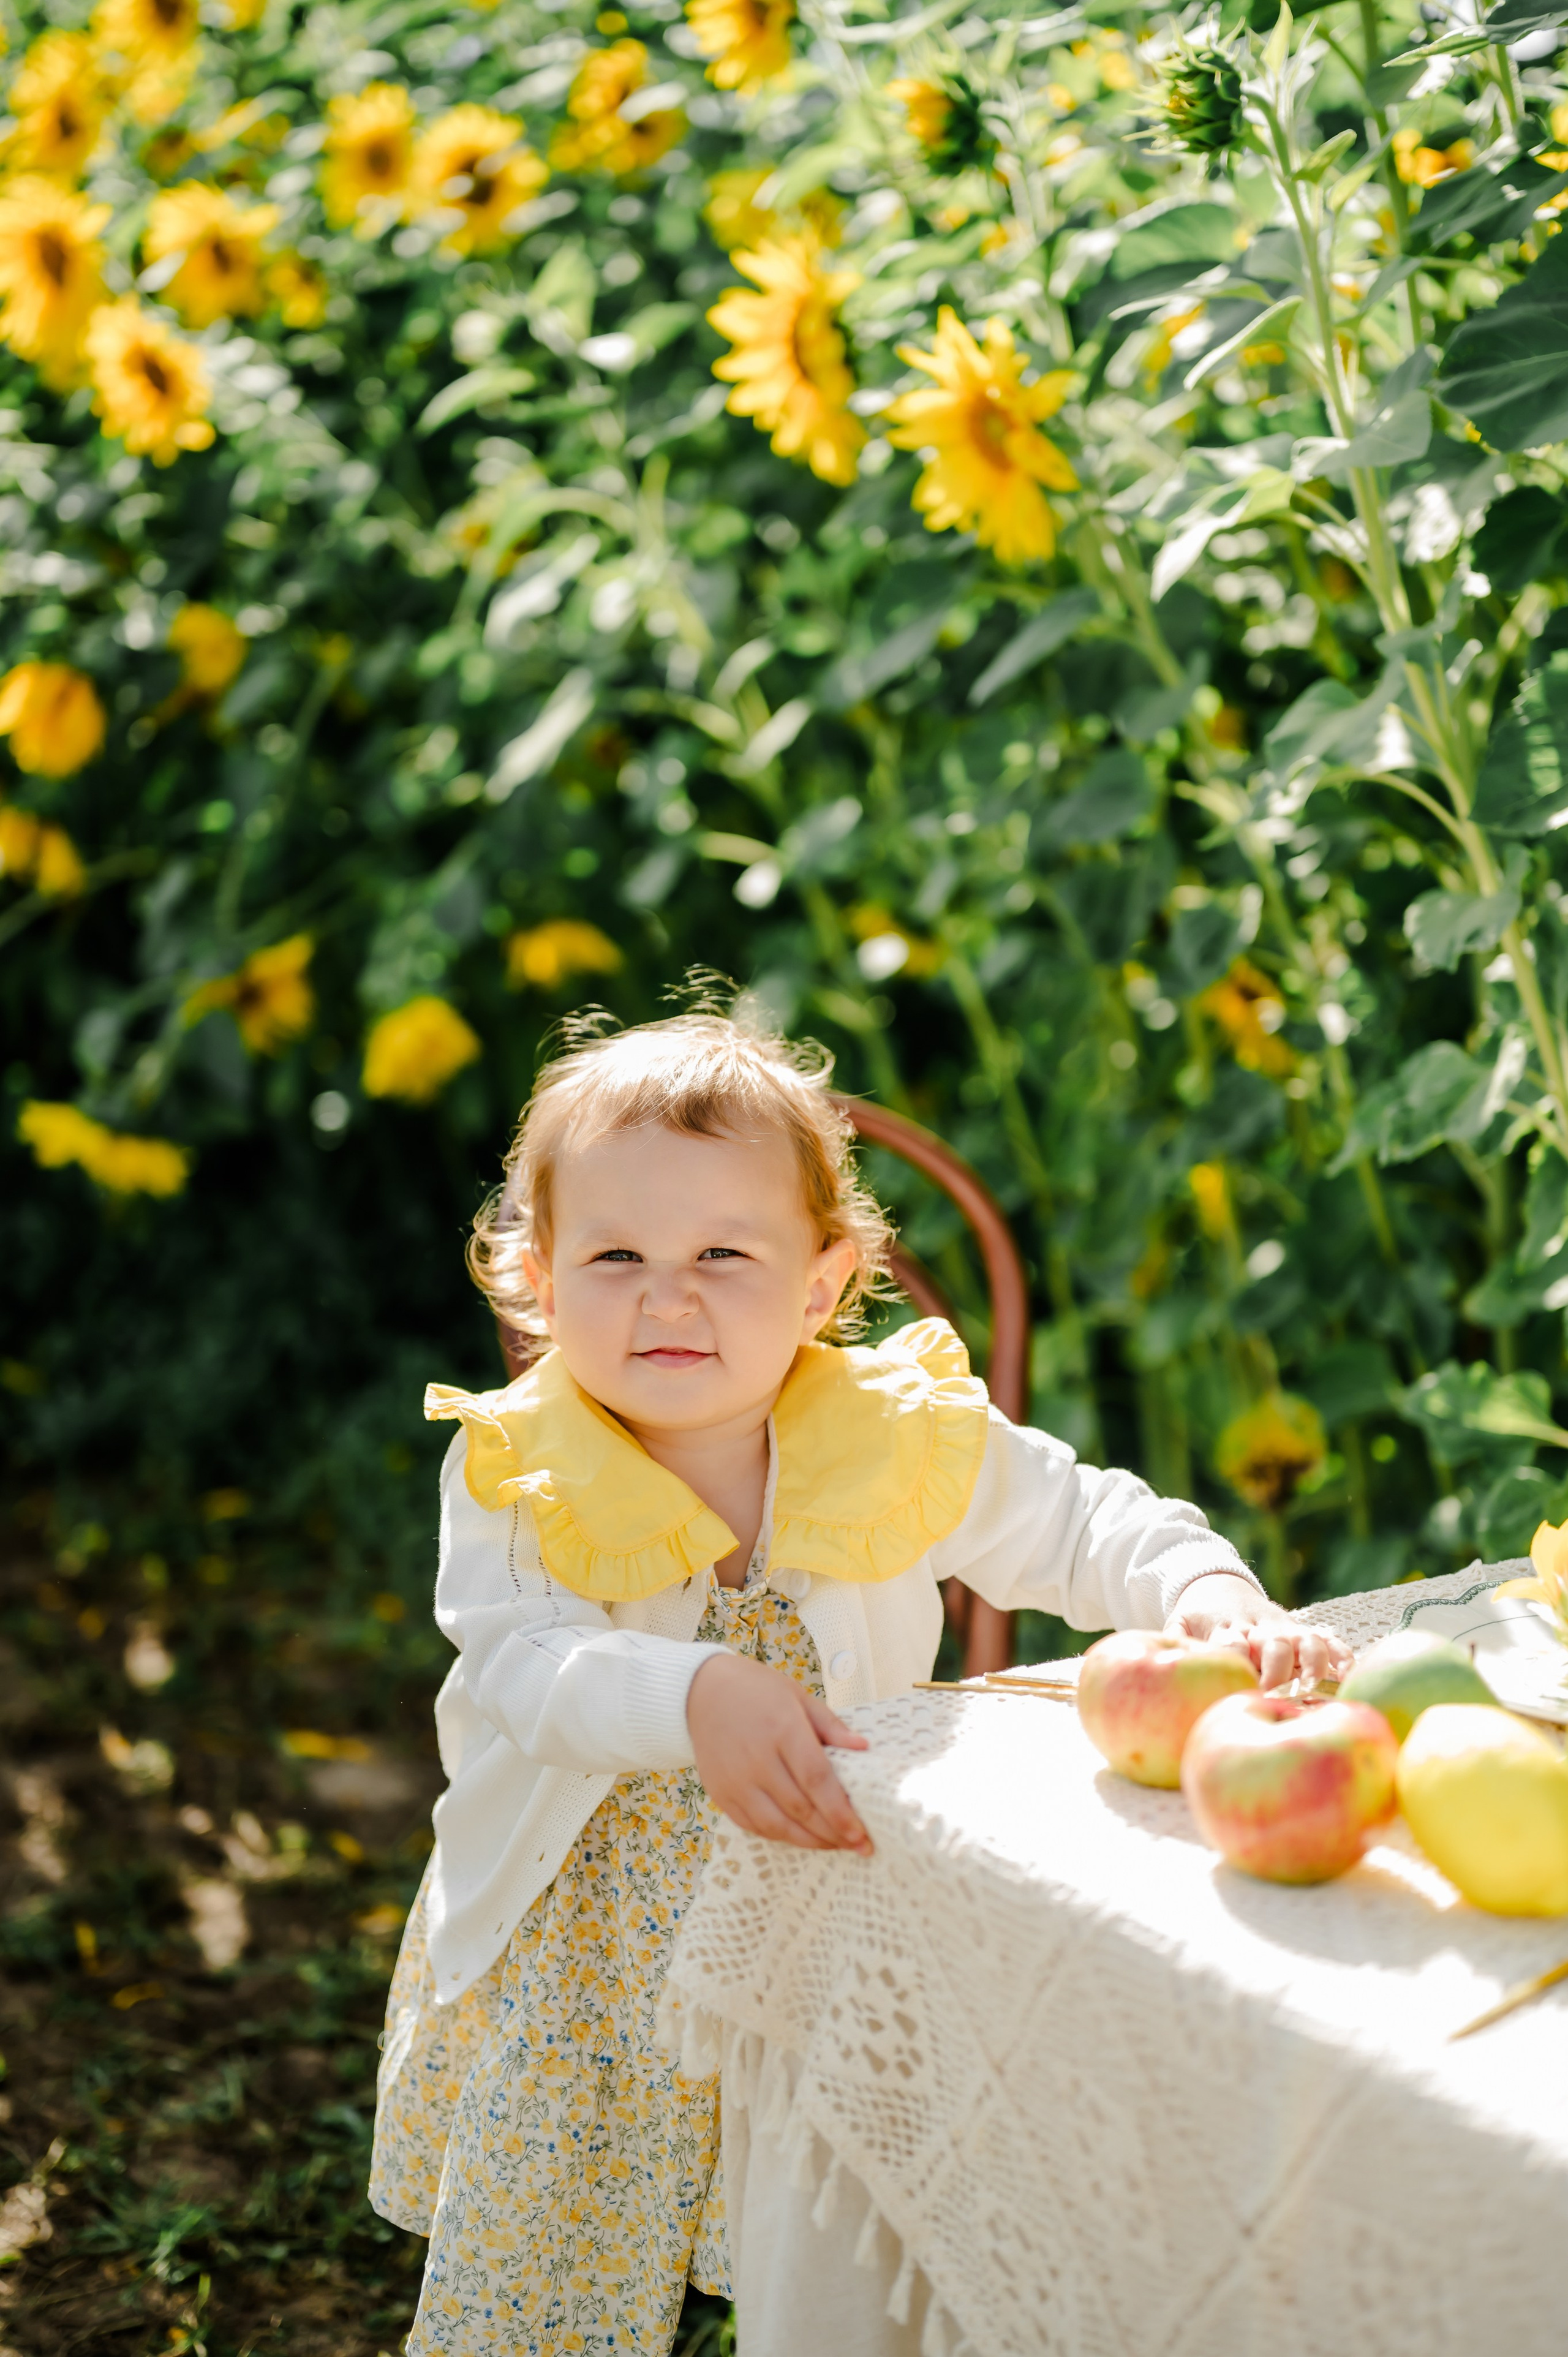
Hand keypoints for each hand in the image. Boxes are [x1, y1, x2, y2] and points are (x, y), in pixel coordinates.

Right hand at [686, 1652, 871, 1854]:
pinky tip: (801, 1836)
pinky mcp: (721, 1794)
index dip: (841, 1812)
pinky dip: (781, 1836)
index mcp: (782, 1729)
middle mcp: (757, 1759)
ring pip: (777, 1826)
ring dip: (809, 1841)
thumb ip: (831, 1726)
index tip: (862, 1834)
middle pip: (800, 1809)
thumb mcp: (798, 1696)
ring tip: (834, 1844)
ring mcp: (735, 1780)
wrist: (702, 1693)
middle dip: (833, 1833)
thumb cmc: (757, 1691)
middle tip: (858, 1845)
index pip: (817, 1780)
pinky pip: (754, 1826)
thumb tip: (864, 1749)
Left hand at [1164, 1571, 1351, 1692]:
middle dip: (1276, 1669)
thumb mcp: (1180, 1623)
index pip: (1234, 1643)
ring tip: (1311, 1687)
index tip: (1239, 1684)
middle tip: (1274, 1695)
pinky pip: (1328, 1640)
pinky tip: (1348, 1676)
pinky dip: (1341, 1655)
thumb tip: (1163, 1658)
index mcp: (1228, 1628)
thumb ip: (1175, 1639)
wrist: (1217, 1584)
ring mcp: (1284, 1629)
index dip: (1237, 1661)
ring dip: (1312, 1663)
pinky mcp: (1302, 1630)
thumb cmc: (1199, 1617)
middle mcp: (1259, 1628)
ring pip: (1305, 1640)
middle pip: (1273, 1644)